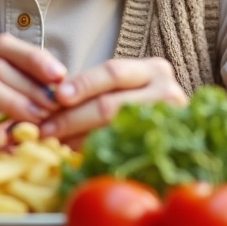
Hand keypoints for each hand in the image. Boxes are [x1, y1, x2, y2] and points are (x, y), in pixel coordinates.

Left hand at [38, 57, 186, 146]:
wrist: (182, 134)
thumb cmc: (140, 104)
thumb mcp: (125, 88)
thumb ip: (95, 89)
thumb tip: (50, 99)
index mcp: (154, 70)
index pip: (112, 72)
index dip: (83, 84)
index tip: (56, 96)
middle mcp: (167, 92)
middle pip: (111, 104)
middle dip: (72, 118)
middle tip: (44, 129)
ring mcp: (169, 124)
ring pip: (114, 131)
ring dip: (77, 139)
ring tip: (54, 143)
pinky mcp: (164, 151)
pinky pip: (122, 153)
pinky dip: (95, 154)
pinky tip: (76, 155)